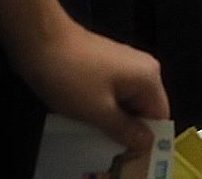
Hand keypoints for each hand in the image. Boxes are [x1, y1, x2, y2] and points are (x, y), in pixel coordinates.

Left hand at [5, 17, 167, 153]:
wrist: (40, 41)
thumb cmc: (71, 77)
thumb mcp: (97, 110)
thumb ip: (125, 130)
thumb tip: (147, 145)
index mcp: (148, 78)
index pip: (160, 116)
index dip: (148, 139)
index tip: (130, 160)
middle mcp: (143, 68)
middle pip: (144, 109)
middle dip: (129, 132)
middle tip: (110, 154)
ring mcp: (124, 64)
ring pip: (126, 103)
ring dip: (113, 121)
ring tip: (95, 140)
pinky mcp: (106, 65)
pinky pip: (113, 93)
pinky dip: (103, 108)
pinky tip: (85, 121)